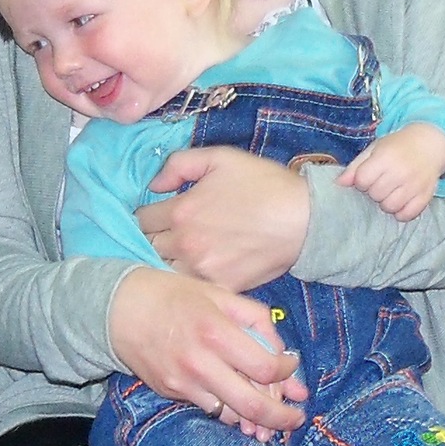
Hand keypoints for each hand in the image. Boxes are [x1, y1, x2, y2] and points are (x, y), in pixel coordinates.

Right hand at [109, 266, 308, 432]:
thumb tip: (280, 349)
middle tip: (296, 419)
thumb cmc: (173, 295)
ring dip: (256, 422)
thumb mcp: (218, 292)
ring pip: (232, 415)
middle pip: (253, 405)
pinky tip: (241, 411)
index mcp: (217, 331)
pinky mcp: (171, 392)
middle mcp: (201, 362)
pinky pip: (210, 410)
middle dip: (282, 417)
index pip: (265, 367)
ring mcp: (184, 382)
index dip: (287, 373)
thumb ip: (255, 317)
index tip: (290, 367)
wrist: (119, 308)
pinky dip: (230, 413)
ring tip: (271, 422)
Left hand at [135, 146, 311, 290]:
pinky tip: (197, 268)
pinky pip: (191, 287)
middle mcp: (185, 244)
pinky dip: (188, 279)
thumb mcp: (220, 158)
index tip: (155, 215)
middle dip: (152, 238)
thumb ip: (178, 164)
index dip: (146, 215)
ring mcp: (202, 270)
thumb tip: (153, 186)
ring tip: (177, 253)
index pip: (140, 219)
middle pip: (147, 247)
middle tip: (164, 233)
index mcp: (181, 211)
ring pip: (164, 270)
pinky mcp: (220, 287)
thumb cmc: (264, 184)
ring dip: (165, 261)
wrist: (304, 219)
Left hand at [341, 123, 444, 222]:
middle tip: (382, 183)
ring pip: (390, 207)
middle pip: (375, 195)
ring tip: (391, 192)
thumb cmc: (397, 147)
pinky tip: (402, 202)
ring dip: (387, 203)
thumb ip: (355, 166)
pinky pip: (407, 215)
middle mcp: (401, 171)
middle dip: (374, 191)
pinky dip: (402, 212)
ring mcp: (415, 185)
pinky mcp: (426, 196)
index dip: (362, 181)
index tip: (369, 176)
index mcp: (385, 157)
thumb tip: (339, 184)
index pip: (362, 180)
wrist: (430, 144)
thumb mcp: (374, 149)